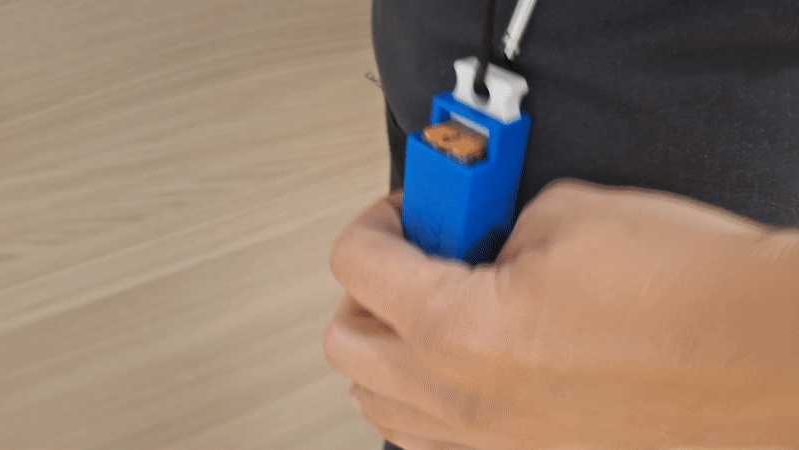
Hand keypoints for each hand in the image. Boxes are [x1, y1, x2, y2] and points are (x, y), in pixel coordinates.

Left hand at [324, 179, 798, 449]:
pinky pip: (429, 438)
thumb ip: (496, 227)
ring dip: (384, 349)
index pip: (356, 265)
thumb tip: (478, 237)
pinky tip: (458, 363)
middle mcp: (461, 398)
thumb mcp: (569, 215)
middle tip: (409, 257)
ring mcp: (491, 441)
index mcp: (458, 328)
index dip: (374, 221)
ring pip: (376, 405)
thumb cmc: (690, 292)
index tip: (403, 212)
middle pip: (346, 344)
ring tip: (425, 309)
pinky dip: (422, 397)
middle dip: (365, 289)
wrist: (765, 355)